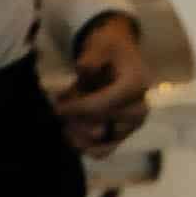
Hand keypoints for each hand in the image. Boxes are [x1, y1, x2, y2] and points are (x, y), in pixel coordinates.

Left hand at [45, 10, 156, 156]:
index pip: (102, 105)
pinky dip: (85, 146)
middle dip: (75, 119)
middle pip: (100, 126)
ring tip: (65, 123)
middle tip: (61, 106)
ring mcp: (132, 125)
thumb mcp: (100, 45)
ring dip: (78, 135)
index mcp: (136, 85)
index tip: (56, 106)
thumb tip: (83, 71)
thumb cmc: (109, 50)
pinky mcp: (124, 135)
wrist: (121, 57)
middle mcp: (139, 109)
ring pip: (101, 143)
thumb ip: (92, 58)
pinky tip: (71, 135)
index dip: (76, 108)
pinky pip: (104, 151)